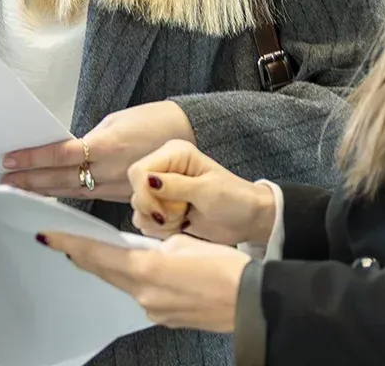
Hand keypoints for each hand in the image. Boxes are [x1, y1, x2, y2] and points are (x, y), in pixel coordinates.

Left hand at [2, 101, 194, 201]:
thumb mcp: (116, 121)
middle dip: (31, 180)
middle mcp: (110, 170)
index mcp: (107, 145)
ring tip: (19, 190)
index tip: (11, 160)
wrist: (190, 134)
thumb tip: (68, 152)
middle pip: (61, 179)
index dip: (33, 159)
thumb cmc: (153, 120)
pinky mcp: (124, 195)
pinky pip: (90, 197)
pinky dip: (68, 195)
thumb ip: (91, 140)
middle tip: (5, 181)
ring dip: (44, 191)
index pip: (60, 155)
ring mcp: (118, 187)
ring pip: (73, 192)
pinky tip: (51, 195)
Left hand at [40, 231, 249, 332]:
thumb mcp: (185, 242)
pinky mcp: (166, 317)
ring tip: (96, 249)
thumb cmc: (223, 266)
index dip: (70, 243)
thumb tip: (146, 249)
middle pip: (104, 271)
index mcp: (146, 271)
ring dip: (109, 266)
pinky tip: (137, 268)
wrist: (251, 301)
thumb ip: (157, 244)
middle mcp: (143, 295)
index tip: (46, 235)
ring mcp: (154, 310)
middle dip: (83, 255)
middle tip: (62, 240)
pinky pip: (140, 293)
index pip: (96, 254)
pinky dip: (133, 278)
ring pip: (122, 282)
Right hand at [127, 140, 274, 244]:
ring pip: (139, 208)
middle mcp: (164, 168)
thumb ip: (175, 186)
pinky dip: (160, 229)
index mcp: (174, 154)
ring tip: (183, 219)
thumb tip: (147, 181)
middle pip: (135, 190)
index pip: (139, 171)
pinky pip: (146, 221)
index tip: (162, 213)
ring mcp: (163, 189)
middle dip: (153, 210)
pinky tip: (180, 225)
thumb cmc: (235, 199)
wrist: (249, 219)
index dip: (145, 194)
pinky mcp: (163, 208)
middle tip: (179, 215)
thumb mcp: (207, 191)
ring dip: (159, 222)